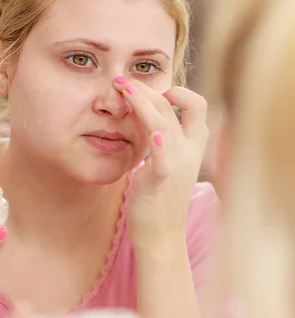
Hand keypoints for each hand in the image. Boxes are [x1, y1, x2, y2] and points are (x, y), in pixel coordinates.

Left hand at [114, 77, 208, 247]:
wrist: (162, 236)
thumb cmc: (160, 199)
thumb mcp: (164, 163)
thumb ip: (160, 140)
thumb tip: (143, 116)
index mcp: (194, 146)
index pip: (197, 105)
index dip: (178, 91)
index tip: (151, 91)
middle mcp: (190, 152)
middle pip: (179, 106)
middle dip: (150, 88)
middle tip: (123, 81)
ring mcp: (177, 165)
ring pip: (165, 122)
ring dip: (142, 100)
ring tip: (121, 87)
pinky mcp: (161, 180)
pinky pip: (162, 156)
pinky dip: (157, 141)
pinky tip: (149, 132)